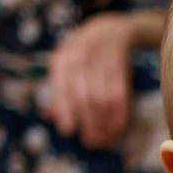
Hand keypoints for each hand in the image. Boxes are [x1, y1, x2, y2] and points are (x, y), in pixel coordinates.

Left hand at [46, 13, 134, 148]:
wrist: (110, 30)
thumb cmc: (82, 55)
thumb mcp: (65, 66)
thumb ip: (59, 91)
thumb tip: (51, 118)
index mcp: (62, 58)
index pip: (63, 87)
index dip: (65, 110)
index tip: (68, 131)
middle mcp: (81, 55)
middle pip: (85, 96)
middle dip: (89, 122)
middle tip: (91, 142)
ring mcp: (103, 58)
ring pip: (104, 98)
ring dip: (105, 123)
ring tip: (104, 139)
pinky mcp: (121, 64)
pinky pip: (121, 94)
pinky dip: (120, 114)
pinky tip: (117, 128)